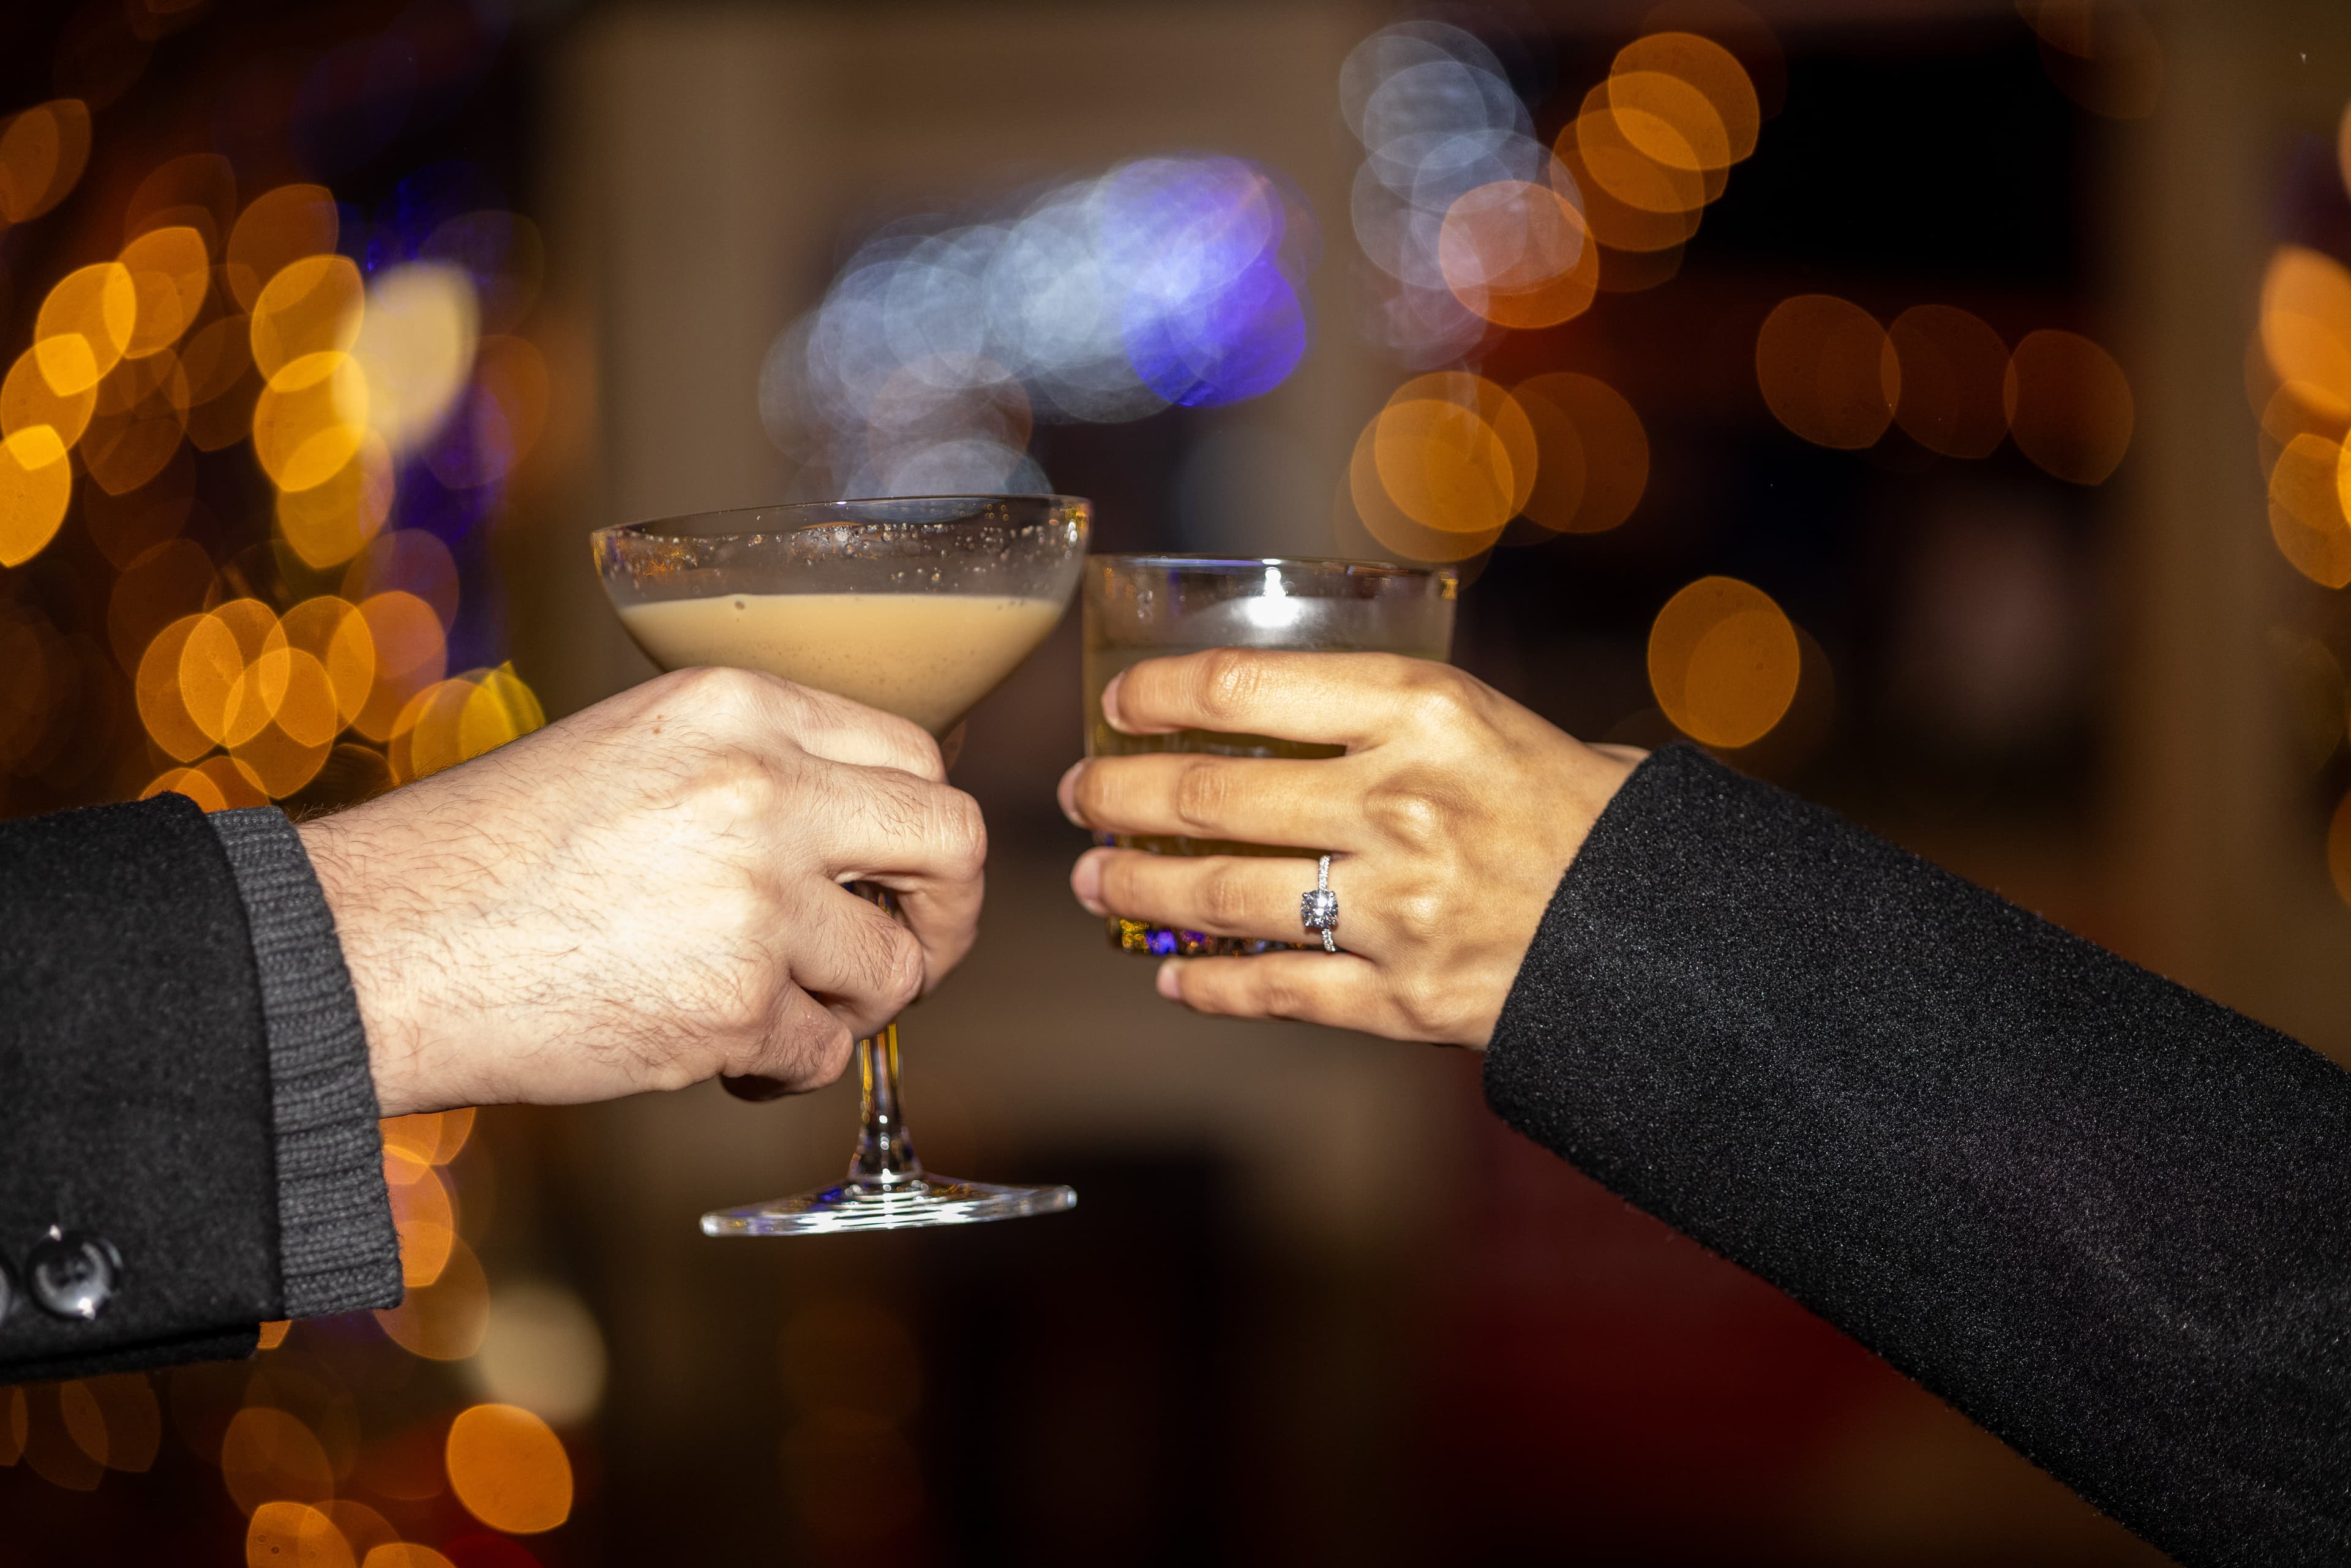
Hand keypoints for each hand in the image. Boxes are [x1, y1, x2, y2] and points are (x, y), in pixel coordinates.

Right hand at [302, 667, 986, 1115]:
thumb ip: (754, 771)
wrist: (378, 945)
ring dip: (851, 1005)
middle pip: (953, 843)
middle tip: (908, 953)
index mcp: (737, 705)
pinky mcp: (733, 1006)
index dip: (919, 827)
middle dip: (948, 914)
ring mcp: (755, 900)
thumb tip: (862, 837)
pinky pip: (822, 1052)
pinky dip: (781, 1066)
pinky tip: (715, 1053)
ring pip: (894, 968)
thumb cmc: (491, 856)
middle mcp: (762, 787)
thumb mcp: (633, 752)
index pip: (913, 753)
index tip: (901, 873)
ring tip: (771, 1009)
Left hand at [1058, 651, 1640, 1046]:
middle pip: (1208, 798)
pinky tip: (1169, 973)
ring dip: (1137, 889)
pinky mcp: (1405, 999)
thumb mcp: (1501, 723)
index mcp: (1425, 712)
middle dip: (1119, 797)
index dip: (1157, 697)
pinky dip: (1209, 983)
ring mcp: (1398, 908)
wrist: (1677, 932)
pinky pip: (1275, 992)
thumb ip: (1399, 719)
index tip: (1117, 707)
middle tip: (1081, 795)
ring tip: (1093, 878)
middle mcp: (1399, 804)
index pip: (1243, 689)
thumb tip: (1289, 716)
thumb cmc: (1590, 813)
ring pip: (1220, 897)